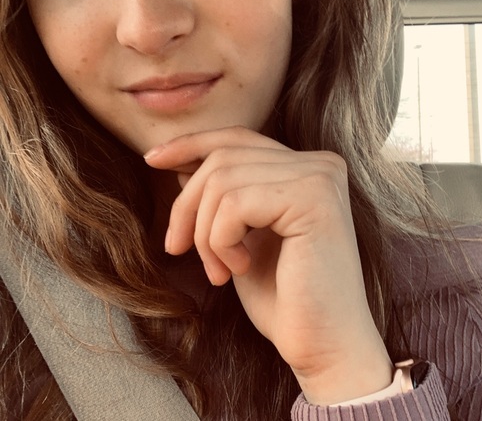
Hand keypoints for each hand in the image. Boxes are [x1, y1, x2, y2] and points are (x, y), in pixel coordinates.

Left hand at [144, 126, 392, 404]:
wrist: (324, 347)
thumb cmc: (284, 298)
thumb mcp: (241, 236)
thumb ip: (223, 196)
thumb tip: (183, 165)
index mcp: (308, 168)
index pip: (238, 139)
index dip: (192, 144)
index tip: (153, 159)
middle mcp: (320, 164)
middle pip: (224, 156)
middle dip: (187, 204)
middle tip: (178, 249)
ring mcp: (320, 178)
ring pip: (223, 179)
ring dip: (204, 232)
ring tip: (219, 270)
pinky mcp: (313, 199)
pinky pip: (235, 203)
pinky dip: (220, 240)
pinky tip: (239, 268)